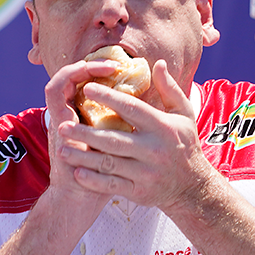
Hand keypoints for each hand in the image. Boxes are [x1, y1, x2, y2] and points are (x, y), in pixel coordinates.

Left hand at [53, 59, 217, 214]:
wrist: (192, 186)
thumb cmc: (185, 143)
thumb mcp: (184, 114)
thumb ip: (169, 89)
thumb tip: (156, 63)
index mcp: (162, 127)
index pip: (132, 109)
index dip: (109, 98)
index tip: (88, 88)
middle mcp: (153, 150)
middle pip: (113, 139)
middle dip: (86, 133)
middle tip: (62, 127)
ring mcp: (146, 172)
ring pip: (109, 164)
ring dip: (83, 157)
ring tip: (62, 150)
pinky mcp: (139, 191)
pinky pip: (112, 185)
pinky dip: (94, 180)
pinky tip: (77, 172)